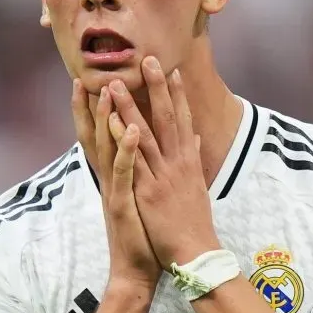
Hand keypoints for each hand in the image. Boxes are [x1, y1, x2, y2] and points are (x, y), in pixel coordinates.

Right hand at [71, 79, 161, 290]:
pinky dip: (125, 150)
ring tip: (108, 91)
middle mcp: (109, 180)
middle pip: (95, 136)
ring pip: (106, 148)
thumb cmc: (143, 234)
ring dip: (106, 119)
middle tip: (85, 77)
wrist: (136, 271)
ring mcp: (114, 190)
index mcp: (115, 176)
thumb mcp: (141, 197)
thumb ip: (141, 171)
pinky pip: (124, 172)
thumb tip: (146, 150)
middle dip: (89, 107)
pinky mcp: (123, 203)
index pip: (101, 136)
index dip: (95, 110)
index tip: (94, 81)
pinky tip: (130, 130)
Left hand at [106, 57, 221, 267]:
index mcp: (188, 162)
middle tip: (149, 60)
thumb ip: (195, 160)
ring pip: (145, 134)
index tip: (171, 70)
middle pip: (167, 118)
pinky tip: (115, 122)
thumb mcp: (198, 187)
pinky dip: (124, 140)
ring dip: (131, 107)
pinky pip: (133, 161)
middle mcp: (177, 163)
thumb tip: (197, 140)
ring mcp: (162, 176)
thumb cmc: (195, 223)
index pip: (184, 120)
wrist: (195, 252)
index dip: (178, 94)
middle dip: (157, 88)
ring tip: (117, 84)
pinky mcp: (147, 191)